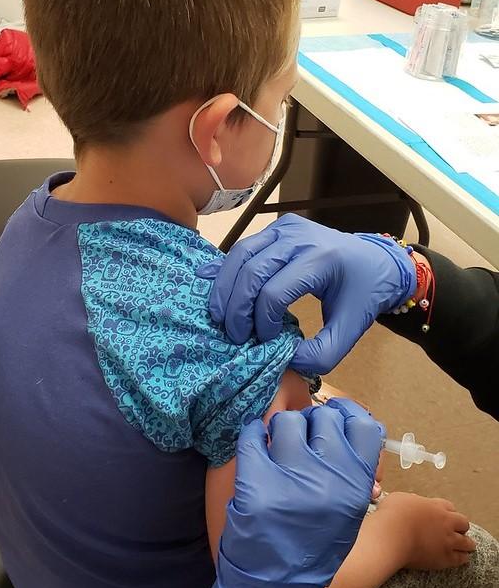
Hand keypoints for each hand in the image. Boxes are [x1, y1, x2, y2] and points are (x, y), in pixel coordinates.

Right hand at [198, 214, 415, 375]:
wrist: (377, 261)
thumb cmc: (363, 294)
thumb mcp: (351, 330)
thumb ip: (322, 354)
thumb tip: (285, 359)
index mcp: (321, 260)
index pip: (274, 291)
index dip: (262, 321)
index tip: (265, 340)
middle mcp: (299, 237)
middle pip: (251, 270)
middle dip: (236, 307)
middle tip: (234, 335)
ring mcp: (285, 227)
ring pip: (240, 254)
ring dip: (224, 288)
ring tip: (220, 317)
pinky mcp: (276, 228)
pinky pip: (243, 247)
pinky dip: (225, 268)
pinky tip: (210, 285)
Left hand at [208, 399, 384, 587]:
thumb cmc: (313, 548)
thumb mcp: (348, 513)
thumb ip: (352, 470)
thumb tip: (344, 426)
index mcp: (355, 487)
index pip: (364, 425)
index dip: (347, 414)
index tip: (335, 416)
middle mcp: (328, 479)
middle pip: (322, 417)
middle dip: (311, 423)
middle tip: (302, 439)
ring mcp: (291, 479)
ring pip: (287, 421)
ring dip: (281, 430)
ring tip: (277, 448)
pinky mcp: (255, 482)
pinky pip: (252, 434)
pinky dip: (252, 435)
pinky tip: (256, 445)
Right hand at [376, 492, 475, 569]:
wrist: (392, 536)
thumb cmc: (392, 515)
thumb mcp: (401, 498)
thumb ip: (412, 500)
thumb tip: (414, 502)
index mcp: (435, 506)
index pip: (450, 507)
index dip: (449, 512)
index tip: (446, 516)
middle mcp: (446, 522)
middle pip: (463, 523)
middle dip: (461, 527)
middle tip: (457, 531)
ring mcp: (447, 541)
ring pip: (467, 542)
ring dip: (467, 543)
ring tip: (467, 546)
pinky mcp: (445, 558)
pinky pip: (461, 559)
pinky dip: (463, 558)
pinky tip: (462, 558)